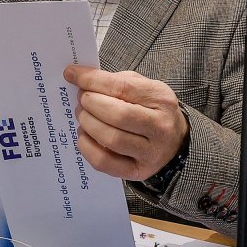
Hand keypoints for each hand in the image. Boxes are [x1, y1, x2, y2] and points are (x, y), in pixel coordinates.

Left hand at [64, 65, 188, 181]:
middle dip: (90, 104)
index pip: (122, 87)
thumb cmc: (151, 109)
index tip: (72, 74)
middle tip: (81, 99)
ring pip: (111, 139)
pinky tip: (84, 135)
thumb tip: (80, 78)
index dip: (92, 80)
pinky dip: (87, 147)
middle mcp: (159, 127)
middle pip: (117, 115)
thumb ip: (114, 81)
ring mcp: (150, 153)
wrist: (175, 141)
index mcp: (160, 99)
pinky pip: (104, 162)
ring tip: (83, 116)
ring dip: (88, 124)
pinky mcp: (138, 171)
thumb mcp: (142, 87)